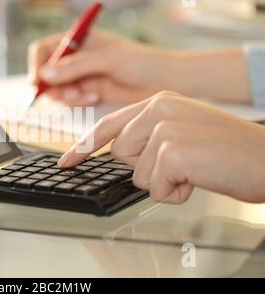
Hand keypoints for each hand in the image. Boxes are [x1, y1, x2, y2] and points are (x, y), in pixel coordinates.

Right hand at [28, 30, 170, 105]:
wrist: (165, 81)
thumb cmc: (142, 62)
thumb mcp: (107, 60)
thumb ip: (75, 67)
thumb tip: (44, 75)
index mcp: (79, 40)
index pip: (43, 50)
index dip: (37, 66)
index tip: (40, 83)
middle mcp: (76, 57)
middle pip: (46, 72)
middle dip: (54, 86)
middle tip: (70, 94)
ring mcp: (81, 75)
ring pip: (57, 89)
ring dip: (66, 96)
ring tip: (86, 96)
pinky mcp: (88, 91)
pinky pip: (71, 99)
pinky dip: (77, 102)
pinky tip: (94, 98)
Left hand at [58, 91, 264, 203]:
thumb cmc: (227, 150)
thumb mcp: (183, 130)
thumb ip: (149, 134)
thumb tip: (120, 150)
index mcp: (159, 101)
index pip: (109, 124)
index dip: (84, 146)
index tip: (66, 162)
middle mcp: (159, 107)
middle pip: (120, 153)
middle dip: (145, 166)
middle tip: (180, 161)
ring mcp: (165, 127)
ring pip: (136, 173)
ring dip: (162, 181)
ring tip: (192, 169)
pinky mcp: (173, 150)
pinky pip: (154, 187)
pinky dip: (175, 192)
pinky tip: (197, 179)